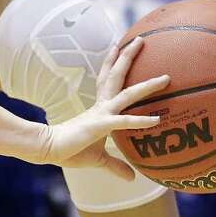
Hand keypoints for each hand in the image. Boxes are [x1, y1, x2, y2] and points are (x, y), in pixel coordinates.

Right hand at [35, 37, 168, 177]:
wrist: (50, 148)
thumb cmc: (71, 150)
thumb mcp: (99, 158)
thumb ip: (116, 165)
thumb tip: (132, 177)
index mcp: (99, 108)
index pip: (107, 79)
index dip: (113, 62)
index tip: (120, 46)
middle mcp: (102, 105)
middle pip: (117, 75)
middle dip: (129, 57)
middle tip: (140, 39)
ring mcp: (102, 114)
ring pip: (127, 95)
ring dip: (147, 86)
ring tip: (165, 78)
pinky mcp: (100, 126)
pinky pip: (124, 122)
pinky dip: (141, 120)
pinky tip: (157, 119)